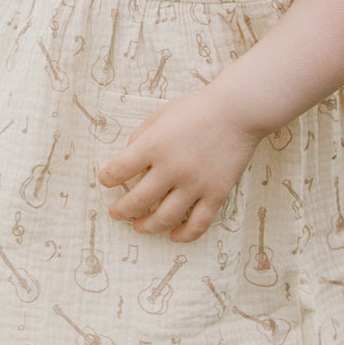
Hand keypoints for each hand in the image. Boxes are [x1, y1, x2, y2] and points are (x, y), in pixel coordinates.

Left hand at [97, 87, 260, 241]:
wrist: (238, 111)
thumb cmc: (197, 109)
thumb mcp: (160, 115)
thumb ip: (141, 137)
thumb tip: (128, 161)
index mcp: (153, 145)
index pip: (119, 170)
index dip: (107, 178)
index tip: (105, 182)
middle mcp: (172, 169)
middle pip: (138, 201)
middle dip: (121, 210)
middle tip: (115, 213)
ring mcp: (195, 184)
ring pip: (164, 218)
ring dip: (147, 226)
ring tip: (138, 226)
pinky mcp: (216, 194)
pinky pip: (198, 223)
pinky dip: (184, 235)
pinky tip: (174, 236)